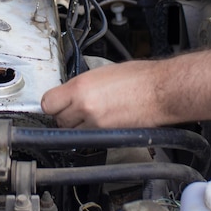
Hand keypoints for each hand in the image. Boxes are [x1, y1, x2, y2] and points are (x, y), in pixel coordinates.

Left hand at [41, 61, 161, 127]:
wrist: (162, 91)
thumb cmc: (139, 78)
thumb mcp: (102, 72)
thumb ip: (82, 84)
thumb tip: (70, 93)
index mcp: (81, 87)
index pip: (48, 103)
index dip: (51, 104)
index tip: (55, 103)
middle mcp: (85, 106)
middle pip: (58, 120)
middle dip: (64, 115)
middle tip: (75, 108)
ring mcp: (96, 124)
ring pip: (72, 132)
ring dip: (76, 126)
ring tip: (90, 115)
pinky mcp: (108, 136)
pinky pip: (89, 138)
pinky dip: (91, 133)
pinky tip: (101, 122)